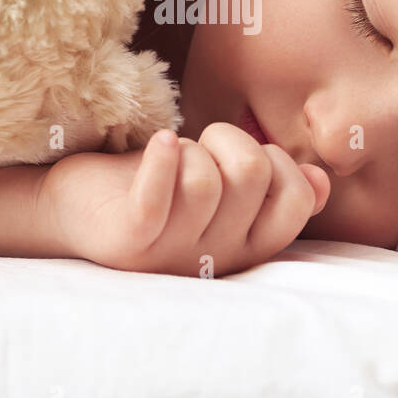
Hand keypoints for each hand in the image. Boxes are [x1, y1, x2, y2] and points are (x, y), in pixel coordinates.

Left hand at [45, 122, 330, 276]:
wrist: (77, 210)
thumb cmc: (158, 191)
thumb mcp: (222, 190)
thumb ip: (269, 188)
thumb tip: (319, 180)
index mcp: (246, 246)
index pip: (296, 203)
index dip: (281, 163)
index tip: (247, 153)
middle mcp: (216, 258)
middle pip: (252, 177)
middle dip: (230, 140)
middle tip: (203, 145)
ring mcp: (172, 253)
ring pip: (206, 181)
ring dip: (190, 149)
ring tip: (173, 154)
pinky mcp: (130, 242)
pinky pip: (157, 199)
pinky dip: (163, 161)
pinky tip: (162, 141)